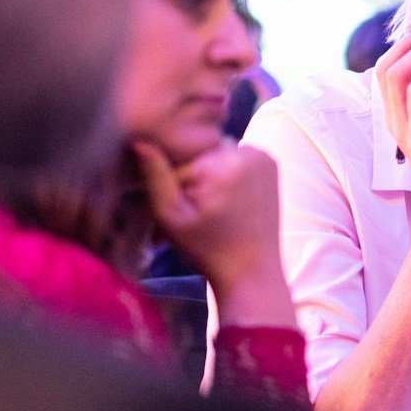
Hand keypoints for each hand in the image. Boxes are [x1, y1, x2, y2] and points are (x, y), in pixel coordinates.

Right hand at [136, 139, 289, 309]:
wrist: (251, 269)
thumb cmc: (207, 247)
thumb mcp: (171, 215)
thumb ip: (155, 176)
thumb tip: (139, 141)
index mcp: (226, 160)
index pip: (181, 153)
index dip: (173, 179)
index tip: (181, 206)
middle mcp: (250, 151)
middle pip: (202, 152)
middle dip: (194, 176)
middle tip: (198, 209)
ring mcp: (264, 156)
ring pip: (217, 154)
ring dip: (210, 174)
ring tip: (213, 206)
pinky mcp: (271, 164)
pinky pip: (235, 159)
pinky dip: (227, 174)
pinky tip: (228, 200)